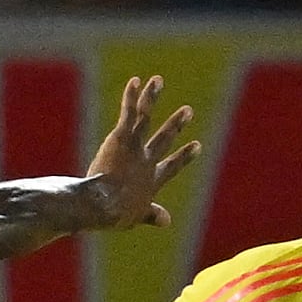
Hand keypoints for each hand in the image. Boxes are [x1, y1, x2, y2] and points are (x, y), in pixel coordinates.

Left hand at [84, 76, 200, 230]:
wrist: (104, 204)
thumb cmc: (116, 214)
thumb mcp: (137, 216)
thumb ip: (152, 215)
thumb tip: (167, 221)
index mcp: (151, 180)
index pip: (171, 166)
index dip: (184, 156)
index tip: (197, 145)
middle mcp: (147, 161)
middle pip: (164, 139)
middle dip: (175, 124)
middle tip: (188, 110)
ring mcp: (135, 147)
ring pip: (146, 118)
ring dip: (152, 98)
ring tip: (157, 81)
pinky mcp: (121, 138)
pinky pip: (128, 113)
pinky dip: (132, 97)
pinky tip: (136, 81)